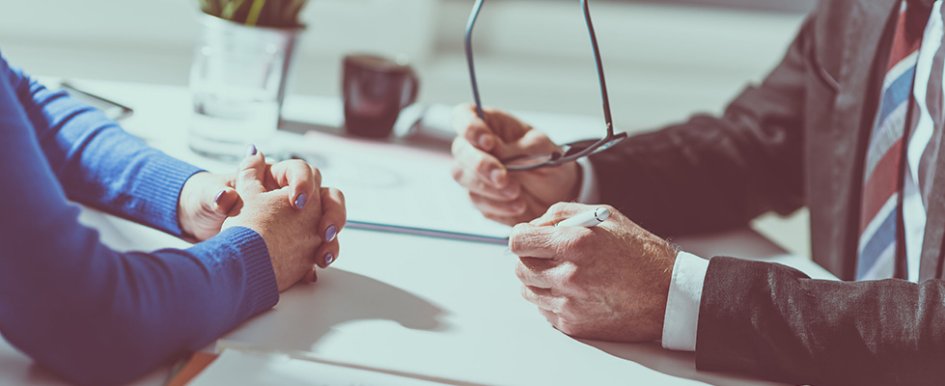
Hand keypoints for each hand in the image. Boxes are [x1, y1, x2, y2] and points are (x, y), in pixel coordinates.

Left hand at [178, 150, 342, 245]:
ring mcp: (300, 221)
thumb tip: (223, 195)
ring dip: (332, 240)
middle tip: (323, 231)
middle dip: (332, 213)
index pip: (301, 171)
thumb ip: (218, 195)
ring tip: (323, 257)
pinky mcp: (298, 243)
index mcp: (275, 177)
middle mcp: (292, 197)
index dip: (304, 183)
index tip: (296, 202)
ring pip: (328, 224)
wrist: (206, 230)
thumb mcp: (211, 199)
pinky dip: (318, 259)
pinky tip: (311, 272)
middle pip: (328, 196)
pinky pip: (317, 249)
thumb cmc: (209, 207)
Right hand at [451, 105, 580, 224]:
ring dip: (488, 187)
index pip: (464, 115)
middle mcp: (476, 146)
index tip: (488, 142)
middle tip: (502, 178)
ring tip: (516, 193)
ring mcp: (473, 172)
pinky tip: (517, 205)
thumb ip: (517, 148)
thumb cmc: (549, 161)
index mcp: (491, 124)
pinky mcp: (478, 196)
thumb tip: (494, 150)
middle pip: (460, 149)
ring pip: (462, 176)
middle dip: (480, 165)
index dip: (469, 127)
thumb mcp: (541, 149)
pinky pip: (477, 200)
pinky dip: (497, 205)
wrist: (559, 192)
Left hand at [508, 202, 676, 341]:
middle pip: (519, 267)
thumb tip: (532, 226)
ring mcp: (569, 303)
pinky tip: (574, 291)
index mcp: (574, 243)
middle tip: (548, 255)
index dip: (522, 237)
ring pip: (528, 291)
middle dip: (530, 258)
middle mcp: (568, 275)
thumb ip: (560, 214)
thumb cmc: (639, 252)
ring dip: (538, 280)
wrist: (668, 295)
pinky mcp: (573, 324)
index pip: (518, 241)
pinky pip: (544, 310)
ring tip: (563, 273)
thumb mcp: (603, 217)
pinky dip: (552, 300)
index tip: (529, 238)